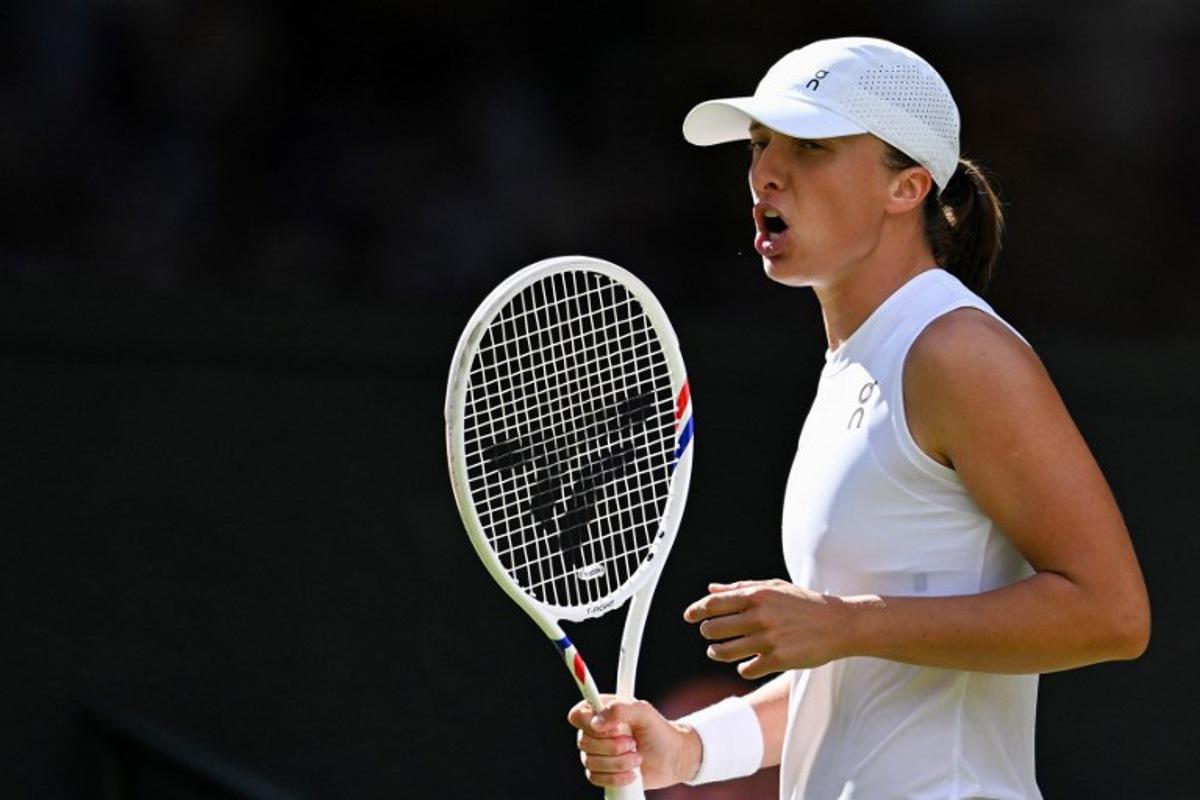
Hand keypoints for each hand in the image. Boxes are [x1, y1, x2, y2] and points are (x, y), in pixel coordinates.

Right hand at [567, 696, 700, 789]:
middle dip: (612, 746)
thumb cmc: (658, 731)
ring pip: (590, 763)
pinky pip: (597, 779)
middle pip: (583, 742)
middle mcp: (595, 733)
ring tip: (637, 757)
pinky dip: (617, 777)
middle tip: (632, 742)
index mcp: (601, 712)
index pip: (577, 715)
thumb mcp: (644, 712)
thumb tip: (597, 722)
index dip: (590, 723)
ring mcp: (597, 754)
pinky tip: (633, 773)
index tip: (614, 728)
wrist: (672, 758)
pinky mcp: (602, 774)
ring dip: (618, 762)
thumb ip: (620, 709)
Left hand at [684, 579, 854, 678]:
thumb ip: (740, 588)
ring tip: (717, 651)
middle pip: (714, 629)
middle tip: (710, 635)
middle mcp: (759, 616)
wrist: (838, 624)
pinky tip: (747, 664)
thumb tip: (711, 590)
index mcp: (756, 596)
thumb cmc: (803, 603)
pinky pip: (746, 669)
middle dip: (707, 633)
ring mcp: (768, 639)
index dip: (696, 611)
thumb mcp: (773, 587)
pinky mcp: (778, 660)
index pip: (714, 604)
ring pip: (725, 652)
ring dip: (717, 652)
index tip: (688, 617)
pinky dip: (743, 668)